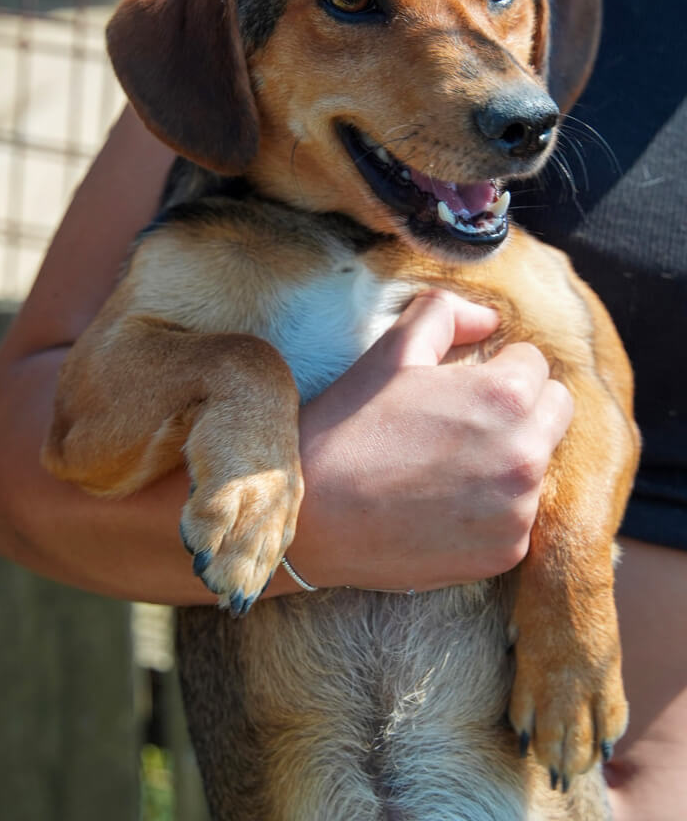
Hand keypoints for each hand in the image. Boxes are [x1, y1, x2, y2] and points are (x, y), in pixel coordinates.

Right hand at [291, 290, 572, 590]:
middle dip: (521, 408)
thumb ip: (447, 313)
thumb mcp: (392, 350)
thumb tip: (489, 319)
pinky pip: (520, 516)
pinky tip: (444, 504)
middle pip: (555, 412)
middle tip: (464, 421)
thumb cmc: (349, 426)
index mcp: (506, 396)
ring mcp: (519, 509)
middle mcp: (526, 454)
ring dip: (510, 458)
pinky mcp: (506, 552)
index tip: (459, 386)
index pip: (535, 364)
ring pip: (540, 465)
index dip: (496, 366)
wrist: (310, 516)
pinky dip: (494, 509)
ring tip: (447, 466)